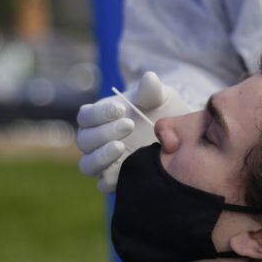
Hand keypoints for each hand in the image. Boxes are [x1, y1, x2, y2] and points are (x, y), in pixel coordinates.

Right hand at [76, 72, 191, 191]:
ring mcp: (103, 162)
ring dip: (101, 157)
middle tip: (129, 124)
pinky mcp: (115, 180)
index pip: (86, 116)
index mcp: (98, 117)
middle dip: (104, 132)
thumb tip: (149, 78)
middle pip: (84, 140)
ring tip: (121, 146)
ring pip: (87, 165)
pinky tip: (128, 168)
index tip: (121, 109)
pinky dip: (110, 179)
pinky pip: (103, 184)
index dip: (99, 113)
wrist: (176, 136)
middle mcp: (95, 141)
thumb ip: (152, 89)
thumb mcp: (159, 97)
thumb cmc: (161, 110)